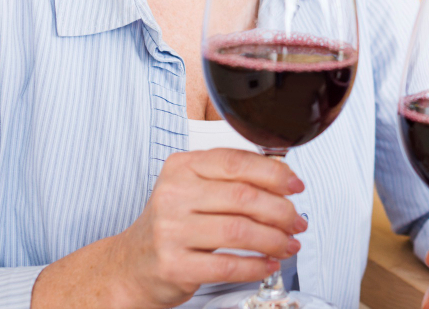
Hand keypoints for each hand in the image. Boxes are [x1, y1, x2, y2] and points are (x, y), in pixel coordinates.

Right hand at [109, 149, 307, 307]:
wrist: (131, 264)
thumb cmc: (174, 223)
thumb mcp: (194, 189)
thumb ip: (232, 180)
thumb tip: (283, 180)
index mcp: (182, 167)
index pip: (235, 162)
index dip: (274, 174)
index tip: (296, 186)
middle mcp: (174, 195)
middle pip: (243, 197)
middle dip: (281, 211)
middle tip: (296, 222)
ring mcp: (171, 230)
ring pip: (239, 231)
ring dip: (274, 240)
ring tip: (288, 244)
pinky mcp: (174, 265)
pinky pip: (227, 266)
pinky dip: (256, 266)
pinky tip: (269, 264)